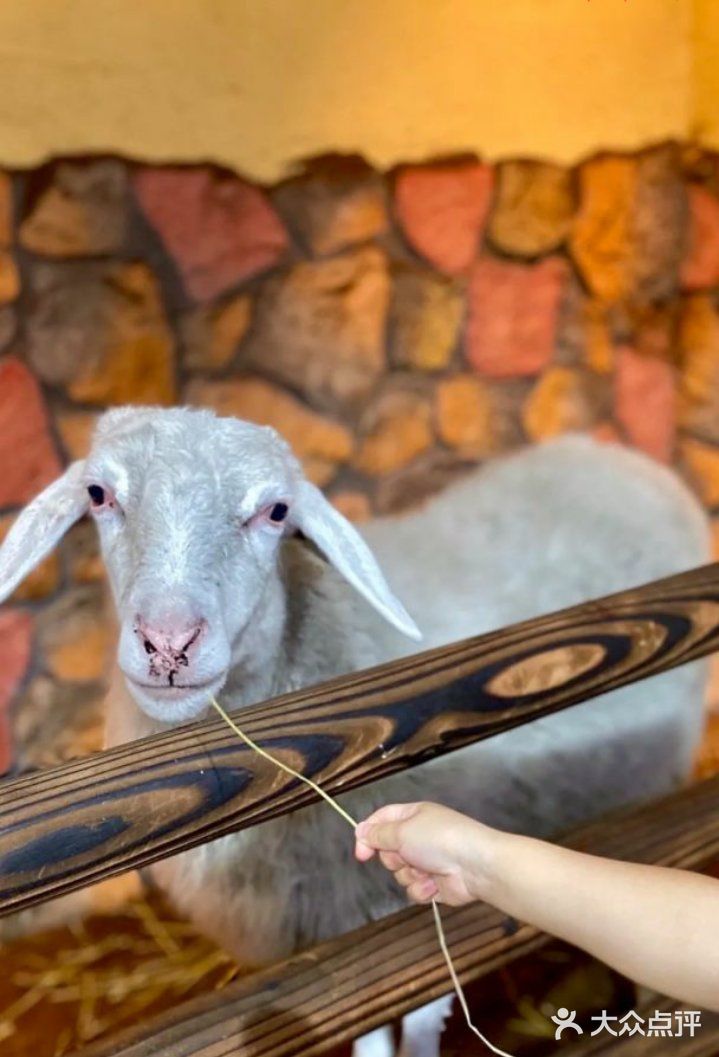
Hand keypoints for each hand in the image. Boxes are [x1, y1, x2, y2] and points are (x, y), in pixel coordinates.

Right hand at [354, 801, 498, 905]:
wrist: (474, 866)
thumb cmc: (438, 840)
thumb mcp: (402, 831)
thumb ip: (378, 834)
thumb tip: (360, 830)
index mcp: (412, 816)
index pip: (381, 820)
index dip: (368, 835)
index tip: (361, 854)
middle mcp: (418, 837)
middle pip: (388, 850)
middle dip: (394, 858)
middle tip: (407, 856)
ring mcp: (427, 861)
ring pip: (400, 873)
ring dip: (409, 874)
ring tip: (426, 870)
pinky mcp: (434, 884)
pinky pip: (414, 889)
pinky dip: (422, 889)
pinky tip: (435, 884)